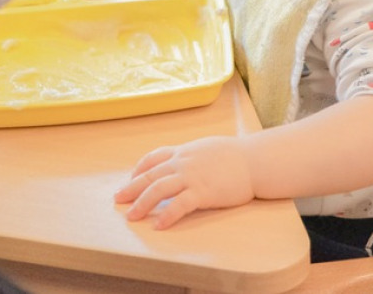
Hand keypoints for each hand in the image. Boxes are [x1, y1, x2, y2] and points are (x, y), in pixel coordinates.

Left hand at [114, 136, 254, 228]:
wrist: (255, 160)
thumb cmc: (236, 155)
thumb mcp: (207, 148)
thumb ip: (191, 155)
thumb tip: (182, 161)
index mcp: (184, 152)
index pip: (154, 158)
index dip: (139, 169)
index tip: (130, 178)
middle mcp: (183, 162)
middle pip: (151, 175)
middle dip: (132, 188)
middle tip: (118, 199)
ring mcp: (192, 177)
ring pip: (159, 189)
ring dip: (142, 203)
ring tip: (131, 215)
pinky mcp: (203, 192)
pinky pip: (179, 205)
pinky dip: (166, 215)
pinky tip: (158, 225)